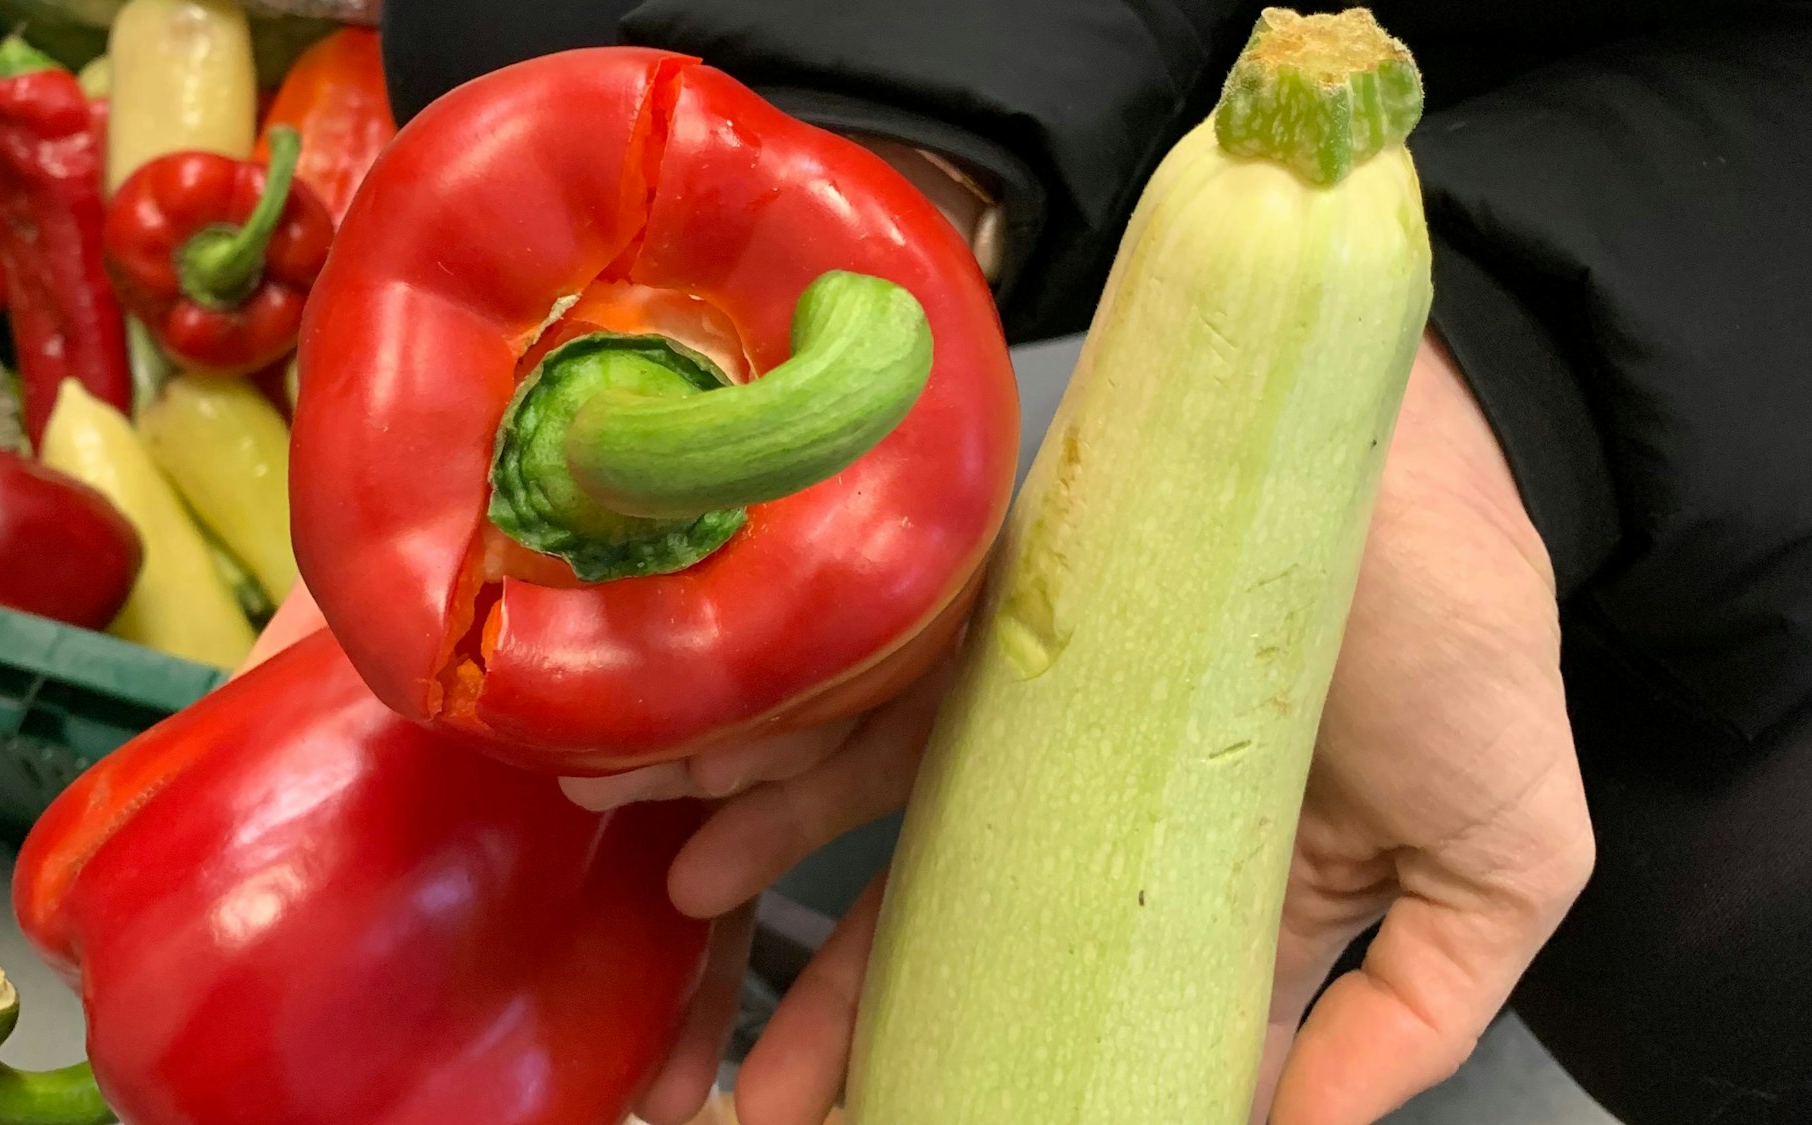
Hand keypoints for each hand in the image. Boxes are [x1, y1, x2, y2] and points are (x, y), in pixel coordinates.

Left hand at [658, 334, 1595, 1124]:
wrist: (1401, 432)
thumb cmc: (1467, 628)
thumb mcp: (1497, 860)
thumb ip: (1413, 1014)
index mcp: (1197, 872)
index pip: (1073, 999)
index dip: (992, 1073)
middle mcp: (1087, 801)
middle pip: (948, 934)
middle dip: (851, 1024)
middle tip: (769, 1103)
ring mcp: (1023, 708)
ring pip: (884, 820)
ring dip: (779, 880)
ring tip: (708, 948)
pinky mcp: (977, 617)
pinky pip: (864, 695)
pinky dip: (783, 753)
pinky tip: (712, 808)